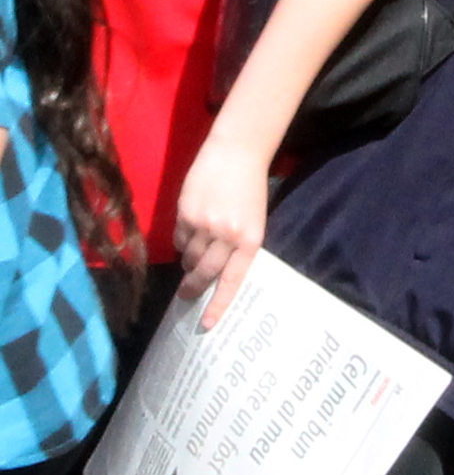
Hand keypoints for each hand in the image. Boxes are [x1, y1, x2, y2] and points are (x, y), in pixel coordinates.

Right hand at [175, 134, 269, 323]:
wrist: (236, 151)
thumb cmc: (250, 187)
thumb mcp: (253, 220)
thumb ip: (237, 245)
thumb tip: (215, 270)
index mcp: (250, 240)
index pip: (232, 280)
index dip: (218, 304)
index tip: (207, 324)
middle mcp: (226, 235)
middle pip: (204, 272)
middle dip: (194, 287)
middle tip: (186, 294)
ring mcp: (204, 224)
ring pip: (189, 256)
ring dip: (189, 260)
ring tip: (193, 253)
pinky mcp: (185, 212)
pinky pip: (179, 237)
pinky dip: (182, 240)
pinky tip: (189, 229)